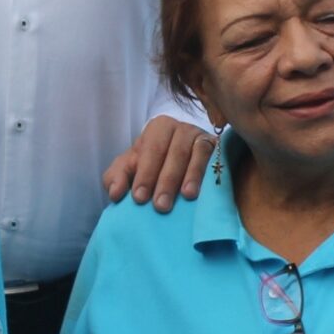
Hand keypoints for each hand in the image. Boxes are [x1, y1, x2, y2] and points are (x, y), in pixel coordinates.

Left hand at [102, 116, 216, 212]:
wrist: (183, 167)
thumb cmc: (152, 167)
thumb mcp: (131, 169)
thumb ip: (117, 178)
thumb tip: (115, 193)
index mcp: (158, 128)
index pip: (150, 149)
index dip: (144, 174)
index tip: (139, 198)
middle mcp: (181, 128)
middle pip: (173, 152)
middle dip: (165, 180)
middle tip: (160, 206)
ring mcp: (201, 136)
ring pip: (195, 153)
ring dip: (189, 176)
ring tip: (185, 197)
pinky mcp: (218, 148)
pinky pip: (213, 158)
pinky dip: (206, 174)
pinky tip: (202, 191)